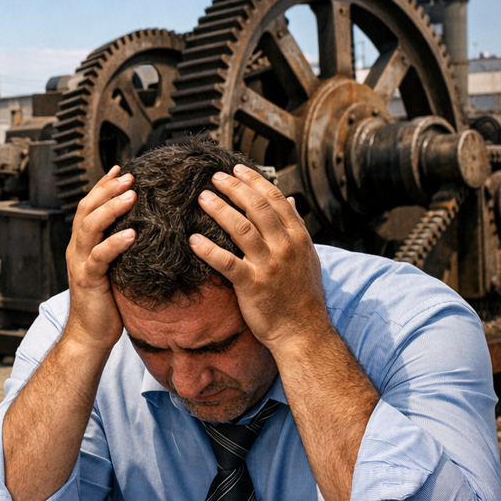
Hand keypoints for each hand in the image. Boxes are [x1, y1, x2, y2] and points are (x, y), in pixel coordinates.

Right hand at [63, 165, 137, 348]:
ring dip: (110, 209)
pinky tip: (131, 234)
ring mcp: (80, 263)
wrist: (90, 334)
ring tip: (131, 196)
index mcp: (82, 244)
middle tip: (128, 176)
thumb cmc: (107, 303)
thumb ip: (120, 249)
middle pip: (86, 210)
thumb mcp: (114, 268)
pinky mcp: (88, 280)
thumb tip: (145, 229)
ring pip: (90, 227)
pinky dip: (114, 243)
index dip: (102, 186)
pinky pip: (99, 257)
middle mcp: (77, 249)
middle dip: (107, 190)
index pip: (89, 206)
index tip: (119, 169)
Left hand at [189, 163, 329, 347]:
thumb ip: (297, 228)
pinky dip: (208, 249)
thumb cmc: (302, 295)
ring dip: (219, 210)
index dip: (255, 181)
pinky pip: (226, 263)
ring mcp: (269, 266)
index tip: (237, 169)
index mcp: (298, 238)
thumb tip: (291, 200)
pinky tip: (193, 239)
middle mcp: (285, 247)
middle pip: (257, 207)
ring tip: (202, 198)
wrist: (303, 332)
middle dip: (234, 188)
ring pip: (241, 228)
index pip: (276, 199)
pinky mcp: (252, 285)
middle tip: (214, 177)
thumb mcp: (307, 257)